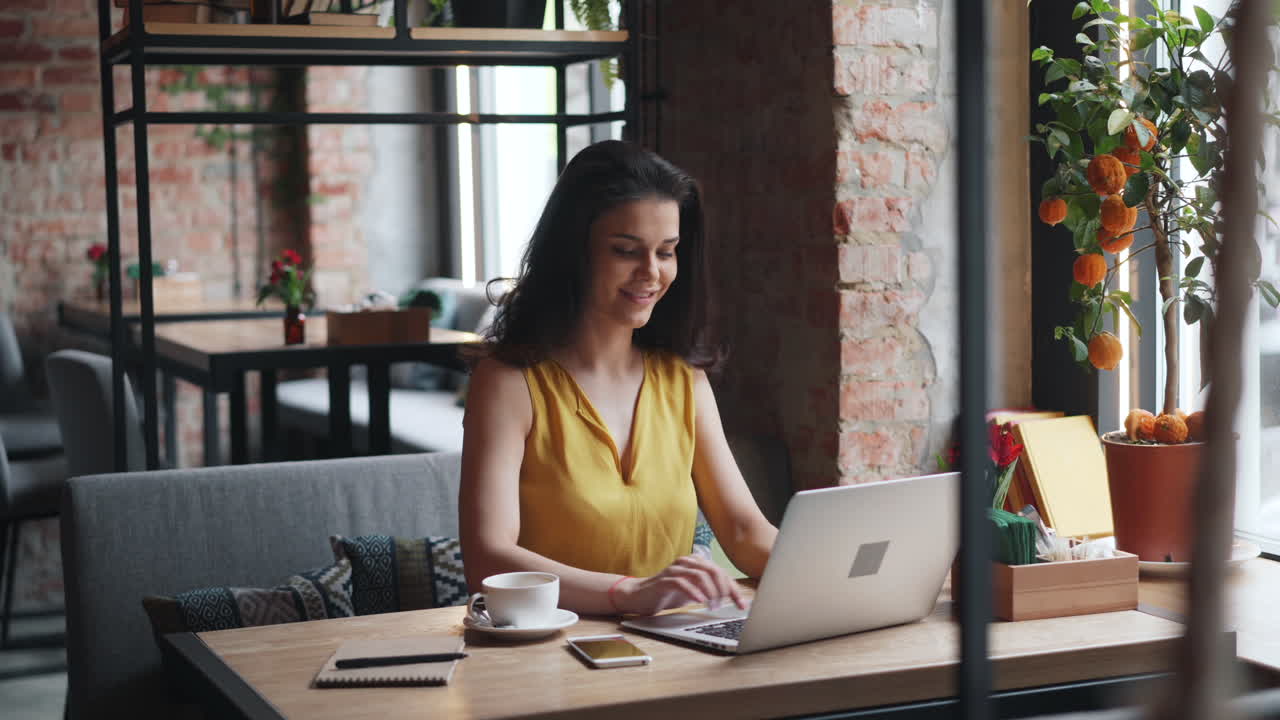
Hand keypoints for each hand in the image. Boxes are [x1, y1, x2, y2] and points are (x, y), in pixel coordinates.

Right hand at [614, 554, 747, 614]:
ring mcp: (675, 569)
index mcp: (697, 563)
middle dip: (724, 590)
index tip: (742, 605)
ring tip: (712, 606)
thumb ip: (711, 591)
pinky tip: (699, 602)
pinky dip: (694, 592)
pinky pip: (682, 582)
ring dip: (710, 593)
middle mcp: (687, 562)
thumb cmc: (668, 594)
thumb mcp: (694, 592)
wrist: (639, 596)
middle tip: (725, 605)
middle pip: (714, 571)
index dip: (734, 590)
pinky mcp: (664, 580)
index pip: (721, 573)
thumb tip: (734, 600)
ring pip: (700, 575)